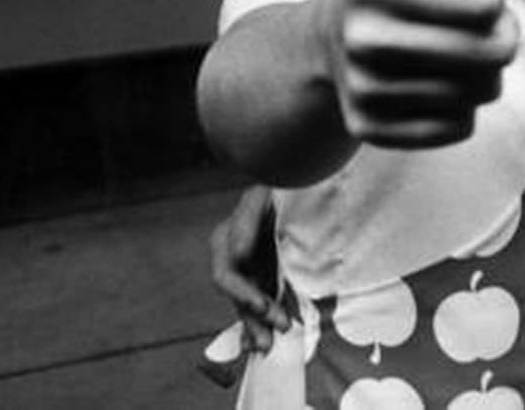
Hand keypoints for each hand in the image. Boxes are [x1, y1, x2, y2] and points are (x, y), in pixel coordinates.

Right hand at [209, 185, 284, 354]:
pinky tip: (255, 342)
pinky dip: (258, 321)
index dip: (244, 294)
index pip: (227, 277)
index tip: (263, 306)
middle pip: (237, 296)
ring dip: (257, 325)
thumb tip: (237, 253)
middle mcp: (232, 257)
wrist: (299, 176)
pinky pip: (258, 301)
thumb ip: (247, 221)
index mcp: (225, 239)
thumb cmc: (279, 182)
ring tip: (266, 347)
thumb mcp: (261, 194)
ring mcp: (248, 267)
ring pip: (247, 303)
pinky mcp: (264, 273)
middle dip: (255, 316)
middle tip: (280, 328)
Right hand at [326, 0, 519, 147]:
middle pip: (495, 52)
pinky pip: (459, 127)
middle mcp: (360, 39)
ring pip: (481, 92)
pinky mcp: (372, 132)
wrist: (330, 46)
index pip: (489, 2)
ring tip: (444, 52)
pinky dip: (457, 109)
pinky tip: (428, 86)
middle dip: (495, 38)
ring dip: (479, 74)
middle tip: (464, 25)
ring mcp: (364, 91)